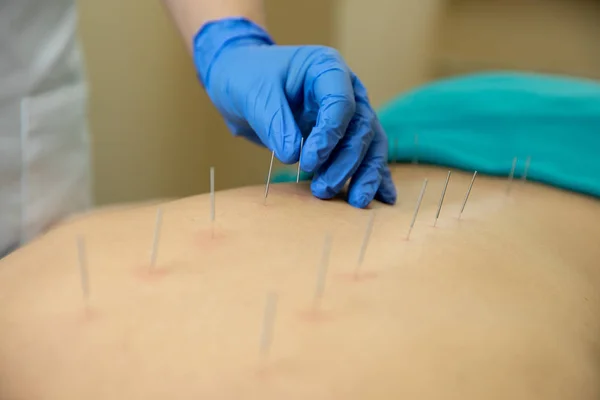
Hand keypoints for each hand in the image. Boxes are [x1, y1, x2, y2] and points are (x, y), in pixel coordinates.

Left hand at [193, 18, 395, 207]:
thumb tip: (292, 156)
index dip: (330, 135)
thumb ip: (275, 123)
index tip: (308, 161)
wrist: (241, 84)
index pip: (342, 103)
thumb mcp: (256, 96)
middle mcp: (347, 89)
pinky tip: (383, 197)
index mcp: (327, 69)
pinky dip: (373, 176)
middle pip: (362, 127)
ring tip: (355, 201)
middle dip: (347, 162)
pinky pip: (365, 155)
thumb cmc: (248, 78)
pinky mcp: (343, 136)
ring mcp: (349, 113)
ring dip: (364, 174)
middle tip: (324, 189)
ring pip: (370, 144)